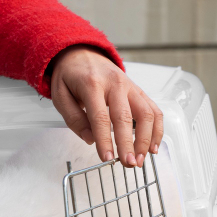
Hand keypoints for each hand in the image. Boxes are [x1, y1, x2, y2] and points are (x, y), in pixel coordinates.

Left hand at [49, 45, 162, 167]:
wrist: (82, 53)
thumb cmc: (70, 77)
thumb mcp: (60, 97)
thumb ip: (74, 120)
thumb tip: (91, 140)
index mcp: (92, 84)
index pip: (100, 117)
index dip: (105, 140)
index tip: (107, 158)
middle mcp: (115, 84)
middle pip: (125, 117)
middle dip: (128, 144)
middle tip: (128, 164)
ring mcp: (130, 86)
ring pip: (146, 113)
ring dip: (146, 139)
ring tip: (140, 159)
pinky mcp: (138, 91)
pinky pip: (153, 110)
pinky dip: (157, 129)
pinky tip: (152, 146)